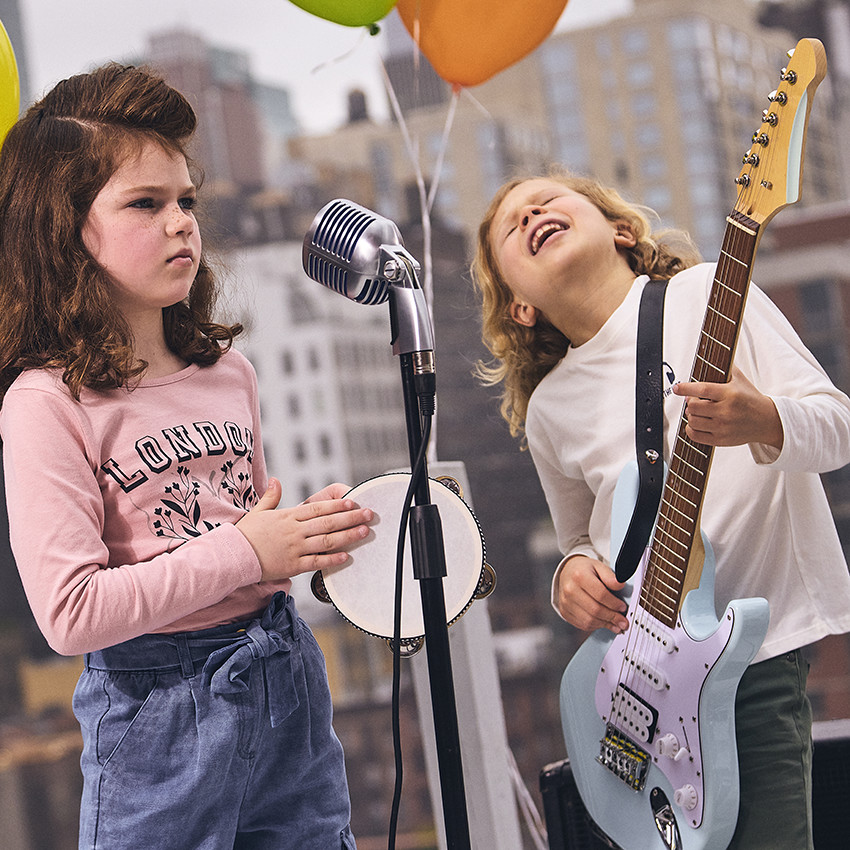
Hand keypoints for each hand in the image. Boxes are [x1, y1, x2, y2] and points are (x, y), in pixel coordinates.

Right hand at [236, 479, 373, 581]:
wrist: (232, 556)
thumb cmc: (245, 534)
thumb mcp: (257, 511)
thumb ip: (271, 496)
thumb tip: (275, 480)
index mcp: (288, 516)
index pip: (317, 508)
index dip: (337, 504)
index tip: (353, 501)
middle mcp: (294, 531)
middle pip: (328, 522)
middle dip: (351, 517)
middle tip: (369, 514)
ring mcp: (294, 548)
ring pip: (326, 541)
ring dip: (347, 536)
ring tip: (364, 531)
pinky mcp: (293, 566)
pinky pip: (316, 562)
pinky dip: (332, 559)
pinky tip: (347, 556)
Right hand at [556, 555, 628, 633]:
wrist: (567, 573)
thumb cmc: (584, 570)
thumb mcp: (599, 566)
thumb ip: (610, 576)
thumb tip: (620, 585)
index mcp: (579, 576)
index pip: (601, 594)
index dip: (614, 603)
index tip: (623, 607)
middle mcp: (570, 590)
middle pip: (595, 610)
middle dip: (612, 617)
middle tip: (623, 621)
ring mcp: (566, 602)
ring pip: (589, 620)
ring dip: (605, 624)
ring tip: (615, 624)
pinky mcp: (565, 612)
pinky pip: (582, 624)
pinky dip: (595, 626)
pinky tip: (603, 623)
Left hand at [673, 367, 782, 448]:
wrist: (767, 421)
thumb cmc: (750, 399)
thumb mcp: (740, 379)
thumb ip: (725, 367)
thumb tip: (710, 353)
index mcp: (730, 394)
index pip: (702, 390)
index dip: (686, 389)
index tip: (677, 388)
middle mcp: (726, 411)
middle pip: (693, 407)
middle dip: (690, 402)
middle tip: (694, 400)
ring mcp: (723, 427)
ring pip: (692, 421)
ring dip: (691, 415)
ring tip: (698, 411)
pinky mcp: (721, 440)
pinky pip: (695, 436)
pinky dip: (691, 429)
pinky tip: (698, 423)